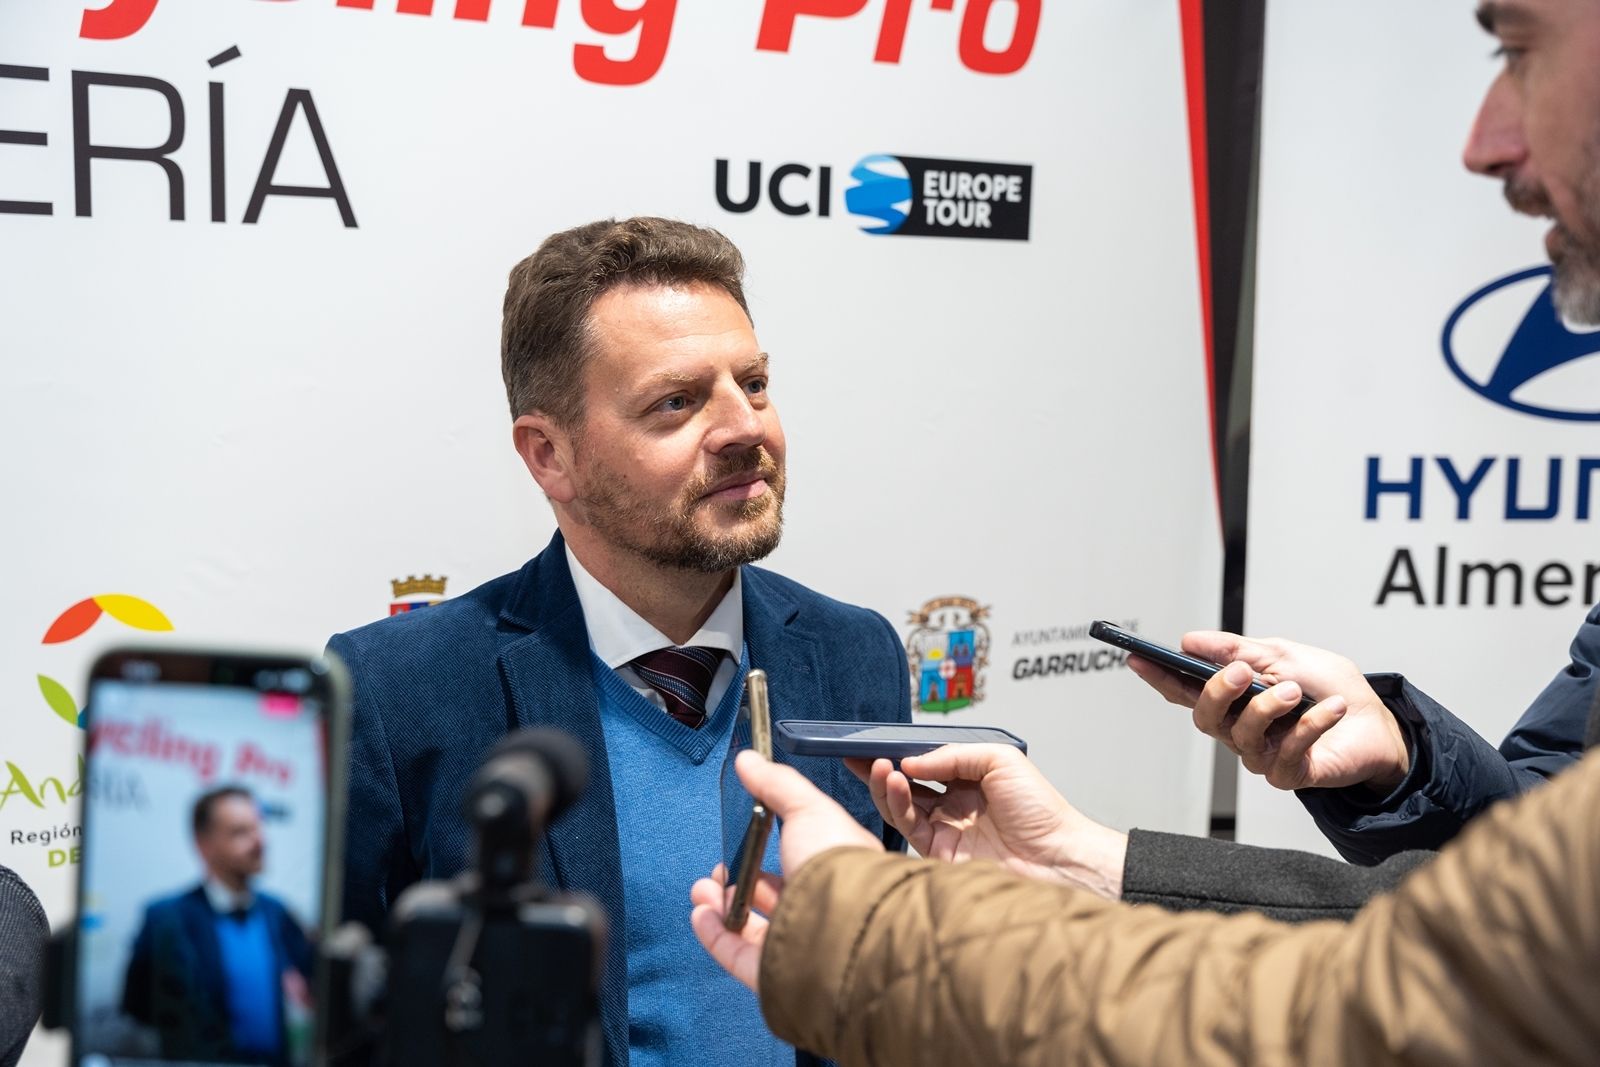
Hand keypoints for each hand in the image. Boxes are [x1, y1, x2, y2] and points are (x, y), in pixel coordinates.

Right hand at [690, 750, 881, 991]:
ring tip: (701, 889)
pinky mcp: (776, 971)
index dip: (766, 850)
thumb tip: (747, 760)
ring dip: (721, 905)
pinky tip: (700, 913)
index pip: (799, 860)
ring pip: (752, 927)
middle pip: (773, 897)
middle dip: (737, 880)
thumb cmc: (838, 865)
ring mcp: (799, 943)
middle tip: (716, 869)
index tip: (738, 837)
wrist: (844, 925)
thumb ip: (776, 785)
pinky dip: (714, 935)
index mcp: (835, 872)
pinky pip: (738, 955)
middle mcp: (821, 909)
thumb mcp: (809, 808)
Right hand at [845, 744, 1126, 899]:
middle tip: (857, 755)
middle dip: (879, 770)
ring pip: (901, 806)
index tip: (875, 743)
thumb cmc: (1040, 808)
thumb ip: (952, 756)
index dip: (900, 754)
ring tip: (879, 766)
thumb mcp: (999, 760)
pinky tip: (895, 783)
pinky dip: (897, 804)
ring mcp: (945, 830)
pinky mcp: (939, 854)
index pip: (925, 765)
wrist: (1056, 855)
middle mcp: (953, 805)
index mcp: (969, 781)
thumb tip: (910, 762)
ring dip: (885, 785)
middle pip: (906, 786)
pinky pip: (909, 826)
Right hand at [1127, 631, 1408, 791]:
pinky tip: (1329, 709)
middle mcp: (1240, 729)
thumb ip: (1237, 649)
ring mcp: (1263, 754)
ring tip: (1292, 691)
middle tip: (1240, 671)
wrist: (1379, 722)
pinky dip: (1310, 725)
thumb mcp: (1283, 654)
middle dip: (1217, 692)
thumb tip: (1190, 641)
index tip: (1137, 656)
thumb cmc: (1329, 687)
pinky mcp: (1291, 774)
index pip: (1185, 689)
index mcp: (1233, 698)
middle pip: (1205, 717)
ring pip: (1242, 736)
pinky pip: (1287, 752)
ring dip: (1266, 708)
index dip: (1158, 676)